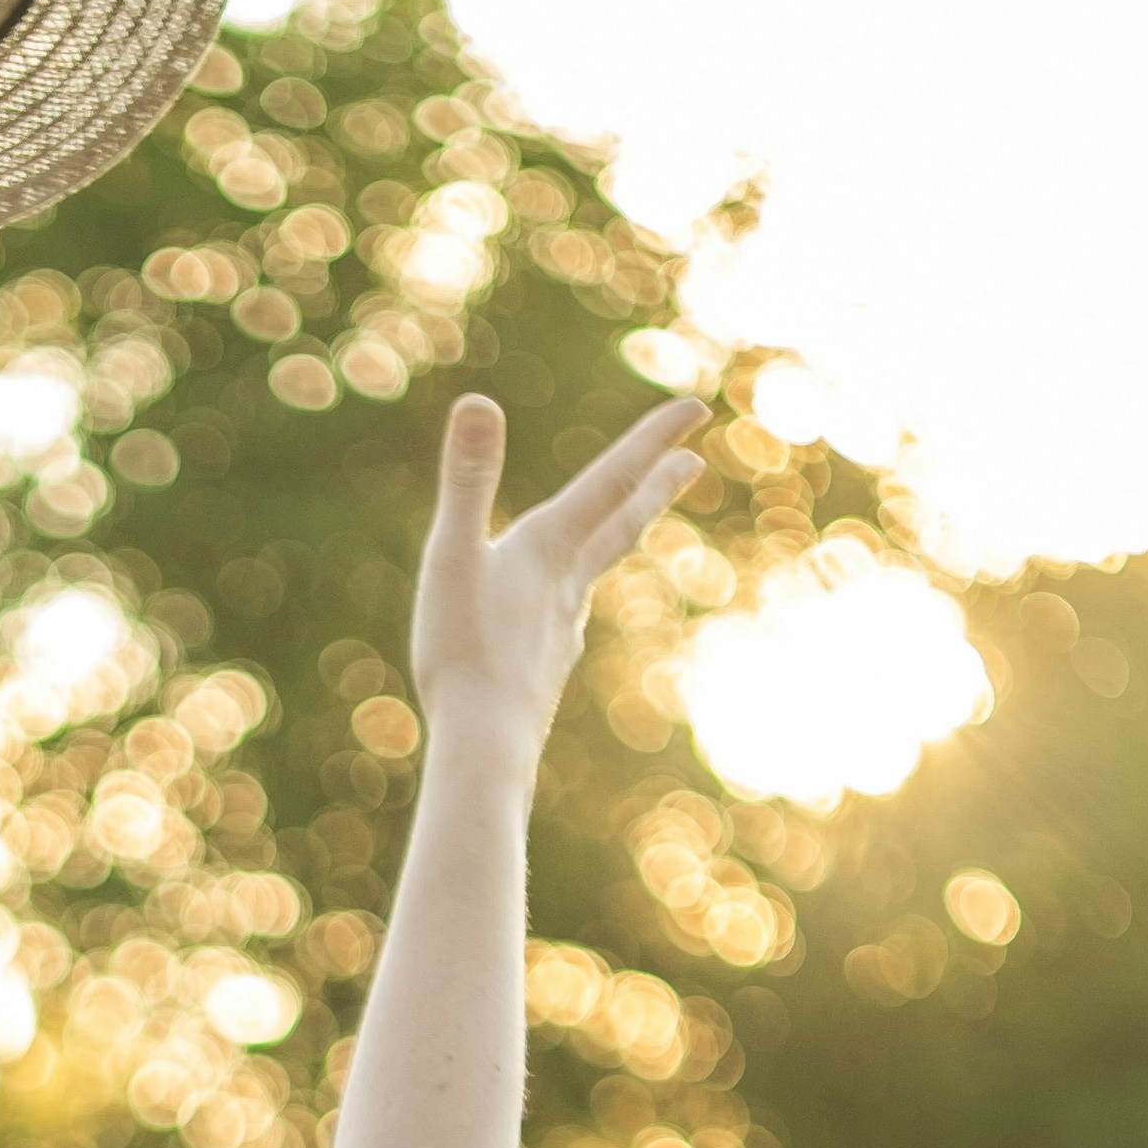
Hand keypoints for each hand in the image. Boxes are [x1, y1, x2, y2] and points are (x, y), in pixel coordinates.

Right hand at [409, 386, 703, 745]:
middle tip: (693, 460)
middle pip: (623, 523)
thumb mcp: (452, 557)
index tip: (695, 409)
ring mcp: (562, 628)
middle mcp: (567, 584)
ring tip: (623, 523)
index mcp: (549, 549)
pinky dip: (574, 590)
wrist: (485, 746)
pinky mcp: (546, 665)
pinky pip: (566, 613)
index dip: (652, 441)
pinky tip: (564, 608)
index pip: (611, 480)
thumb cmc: (463, 653)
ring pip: (596, 567)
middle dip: (657, 485)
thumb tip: (477, 402)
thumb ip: (467, 481)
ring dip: (617, 536)